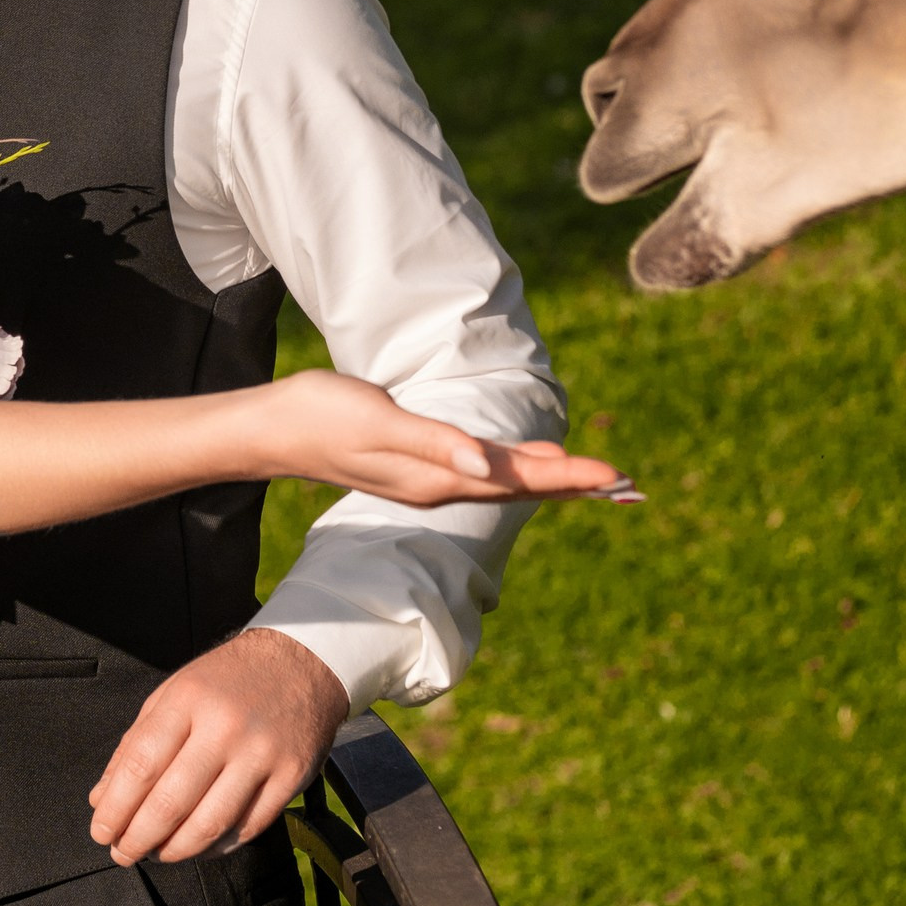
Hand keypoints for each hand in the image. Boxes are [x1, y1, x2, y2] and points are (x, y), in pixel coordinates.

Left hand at [88, 629, 347, 866]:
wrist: (302, 663)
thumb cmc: (227, 681)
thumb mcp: (173, 693)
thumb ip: (135, 744)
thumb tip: (102, 799)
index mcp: (188, 700)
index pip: (141, 765)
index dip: (115, 807)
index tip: (101, 831)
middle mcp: (225, 728)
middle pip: (172, 802)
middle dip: (139, 838)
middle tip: (123, 853)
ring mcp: (262, 755)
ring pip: (210, 824)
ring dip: (175, 850)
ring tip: (156, 854)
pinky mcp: (292, 777)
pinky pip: (247, 829)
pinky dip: (216, 847)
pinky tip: (197, 847)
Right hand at [255, 372, 634, 506]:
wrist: (274, 428)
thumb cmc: (323, 416)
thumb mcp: (379, 422)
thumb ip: (434, 444)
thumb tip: (486, 467)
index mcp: (438, 476)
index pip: (518, 479)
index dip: (569, 475)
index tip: (616, 477)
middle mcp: (440, 484)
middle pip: (523, 488)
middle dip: (577, 484)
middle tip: (631, 486)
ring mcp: (429, 478)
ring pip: (507, 483)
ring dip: (554, 480)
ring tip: (599, 480)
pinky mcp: (419, 465)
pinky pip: (485, 473)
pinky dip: (519, 468)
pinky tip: (533, 461)